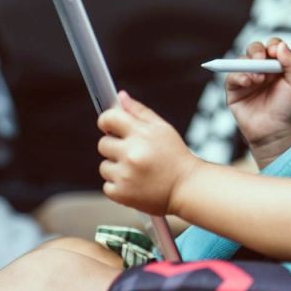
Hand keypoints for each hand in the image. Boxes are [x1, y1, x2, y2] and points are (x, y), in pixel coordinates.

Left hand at [97, 91, 200, 216]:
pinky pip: (107, 186)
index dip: (107, 122)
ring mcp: (126, 175)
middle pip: (102, 144)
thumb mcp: (162, 129)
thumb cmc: (175, 157)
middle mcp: (132, 153)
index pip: (108, 119)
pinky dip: (118, 186)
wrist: (188, 188)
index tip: (110, 128)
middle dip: (115, 148)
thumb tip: (120, 97)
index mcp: (141, 134)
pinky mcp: (122, 194)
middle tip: (133, 154)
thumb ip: (139, 111)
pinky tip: (135, 184)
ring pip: (104, 166)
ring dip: (116, 168)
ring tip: (137, 171)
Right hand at [226, 38, 290, 165]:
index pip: (273, 47)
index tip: (276, 52)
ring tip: (258, 79)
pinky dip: (238, 76)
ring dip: (249, 65)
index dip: (273, 46)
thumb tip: (281, 45)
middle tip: (261, 58)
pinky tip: (248, 83)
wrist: (276, 133)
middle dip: (257, 51)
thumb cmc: (289, 110)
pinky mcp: (234, 90)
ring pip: (241, 60)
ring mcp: (247, 78)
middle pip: (255, 49)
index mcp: (278, 66)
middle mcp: (261, 70)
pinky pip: (231, 76)